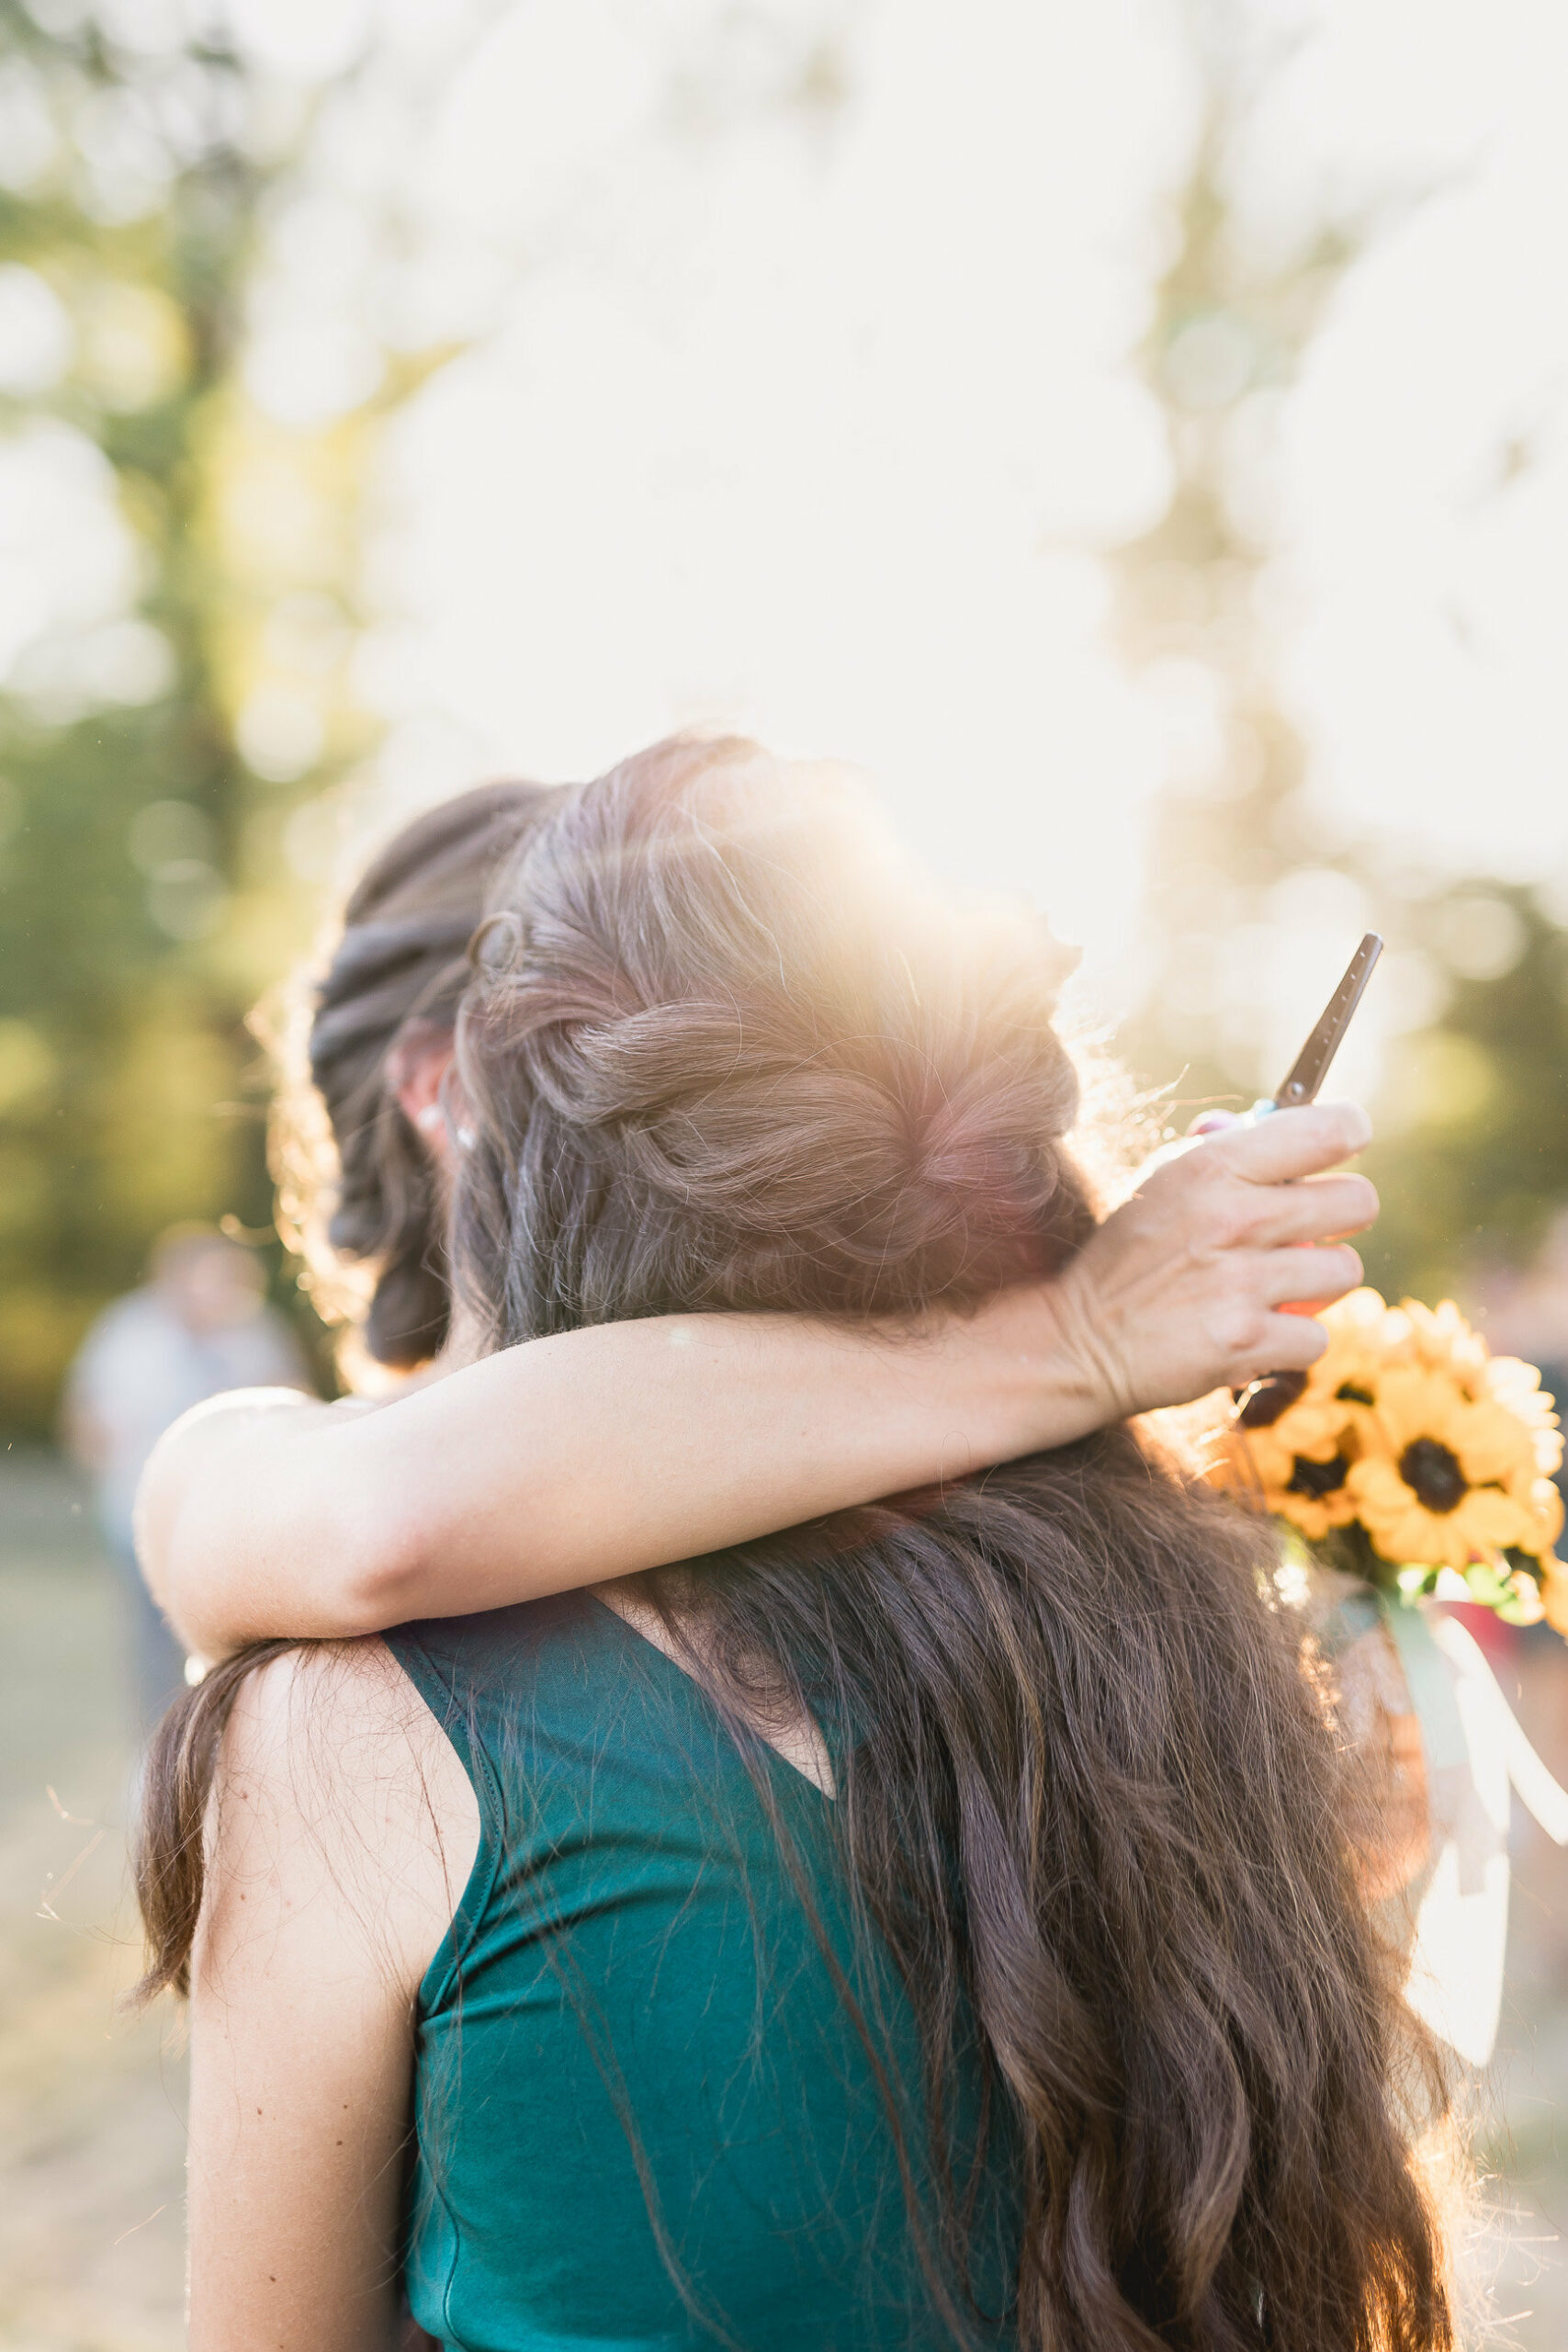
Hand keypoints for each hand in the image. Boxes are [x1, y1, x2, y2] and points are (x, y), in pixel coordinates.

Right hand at [1043, 1100, 1375, 1425]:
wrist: (1078, 1340)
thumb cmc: (1127, 1256)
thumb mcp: (1160, 1182)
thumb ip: (1221, 1151)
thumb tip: (1277, 1120)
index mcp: (1212, 1166)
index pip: (1329, 1129)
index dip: (1349, 1133)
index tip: (1343, 1145)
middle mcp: (1234, 1217)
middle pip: (1359, 1201)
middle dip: (1341, 1215)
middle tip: (1308, 1229)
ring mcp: (1243, 1282)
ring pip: (1345, 1270)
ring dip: (1316, 1283)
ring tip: (1272, 1288)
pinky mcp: (1248, 1341)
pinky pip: (1317, 1336)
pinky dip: (1290, 1341)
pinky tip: (1254, 1332)